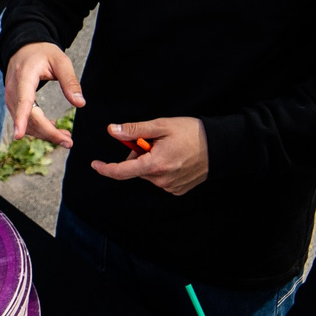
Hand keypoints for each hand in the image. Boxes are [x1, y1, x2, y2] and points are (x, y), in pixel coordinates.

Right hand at [4, 43, 82, 145]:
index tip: (18, 135)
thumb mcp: (60, 61)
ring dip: (45, 133)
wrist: (23, 49)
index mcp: (24, 77)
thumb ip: (70, 81)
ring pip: (26, 123)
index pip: (23, 101)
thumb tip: (80, 103)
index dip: (21, 119)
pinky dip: (39, 128)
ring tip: (66, 137)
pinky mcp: (13, 104)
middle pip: (29, 118)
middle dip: (48, 133)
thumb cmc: (42, 53)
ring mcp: (11, 99)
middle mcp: (13, 90)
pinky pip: (25, 120)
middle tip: (69, 142)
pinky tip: (54, 128)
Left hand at [90, 116, 207, 193]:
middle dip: (138, 154)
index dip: (106, 168)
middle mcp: (161, 180)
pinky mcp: (178, 190)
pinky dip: (162, 169)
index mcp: (154, 164)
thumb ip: (135, 130)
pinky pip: (161, 179)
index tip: (95, 164)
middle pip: (136, 169)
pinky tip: (176, 158)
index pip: (122, 171)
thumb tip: (112, 130)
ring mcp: (170, 187)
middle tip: (153, 140)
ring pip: (148, 174)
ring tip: (169, 148)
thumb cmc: (191, 133)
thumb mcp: (161, 125)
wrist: (220, 146)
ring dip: (151, 162)